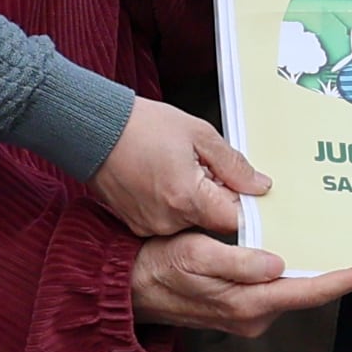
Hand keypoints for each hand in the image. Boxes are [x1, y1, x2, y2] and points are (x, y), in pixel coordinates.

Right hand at [92, 101, 265, 239]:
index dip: (247, 205)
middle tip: (206, 167)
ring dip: (195, 200)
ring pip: (191, 221)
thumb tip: (259, 185)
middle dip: (218, 197)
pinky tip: (163, 177)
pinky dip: (173, 202)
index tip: (249, 190)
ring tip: (178, 168)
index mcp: (188, 199)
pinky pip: (168, 220)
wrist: (91, 128)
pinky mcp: (136, 224)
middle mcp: (168, 221)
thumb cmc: (140, 126)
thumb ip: (233, 164)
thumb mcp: (198, 133)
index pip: (236, 220)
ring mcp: (150, 226)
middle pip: (213, 222)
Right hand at [132, 232, 351, 336]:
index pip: (309, 291)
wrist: (131, 288)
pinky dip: (289, 271)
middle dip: (336, 272)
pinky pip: (275, 287)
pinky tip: (296, 251)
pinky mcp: (241, 306)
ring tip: (337, 247)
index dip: (344, 280)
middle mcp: (254, 315)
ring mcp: (248, 313)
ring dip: (312, 270)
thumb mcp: (194, 255)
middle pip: (307, 291)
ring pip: (291, 288)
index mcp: (248, 303)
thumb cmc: (159, 267)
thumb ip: (236, 262)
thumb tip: (276, 265)